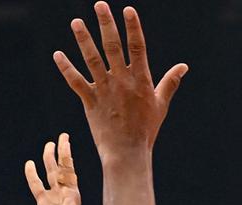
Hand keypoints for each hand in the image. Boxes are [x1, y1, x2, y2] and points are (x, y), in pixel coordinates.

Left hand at [12, 133, 82, 204]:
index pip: (37, 184)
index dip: (32, 174)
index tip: (29, 163)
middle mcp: (56, 197)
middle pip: (52, 172)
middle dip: (51, 158)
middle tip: (50, 144)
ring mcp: (65, 193)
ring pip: (63, 168)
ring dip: (62, 152)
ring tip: (62, 137)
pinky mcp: (73, 193)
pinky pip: (70, 171)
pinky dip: (68, 158)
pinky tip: (66, 145)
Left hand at [54, 3, 187, 161]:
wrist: (127, 152)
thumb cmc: (146, 130)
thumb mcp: (160, 105)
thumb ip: (169, 83)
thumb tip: (183, 66)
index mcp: (140, 80)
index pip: (137, 47)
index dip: (133, 27)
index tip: (128, 10)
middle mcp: (121, 81)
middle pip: (112, 46)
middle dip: (106, 24)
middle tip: (99, 4)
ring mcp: (104, 90)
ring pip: (92, 60)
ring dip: (83, 40)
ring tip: (76, 22)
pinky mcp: (90, 102)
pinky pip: (76, 82)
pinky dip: (66, 68)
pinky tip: (58, 54)